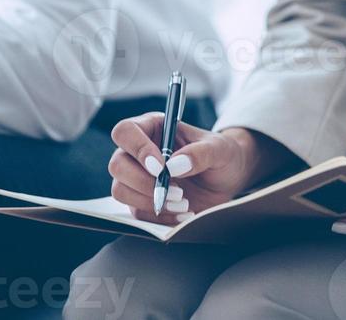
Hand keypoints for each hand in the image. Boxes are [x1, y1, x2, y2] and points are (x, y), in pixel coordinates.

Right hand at [108, 112, 248, 226]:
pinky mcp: (143, 201)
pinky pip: (136, 213)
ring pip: (120, 190)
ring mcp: (139, 177)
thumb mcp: (219, 148)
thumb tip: (174, 165)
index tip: (160, 167)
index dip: (137, 149)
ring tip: (183, 202)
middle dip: (143, 182)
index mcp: (154, 128)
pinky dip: (159, 217)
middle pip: (117, 164)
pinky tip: (182, 213)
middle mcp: (140, 151)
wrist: (229, 178)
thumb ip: (200, 153)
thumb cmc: (222, 154)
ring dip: (150, 201)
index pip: (126, 131)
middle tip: (176, 190)